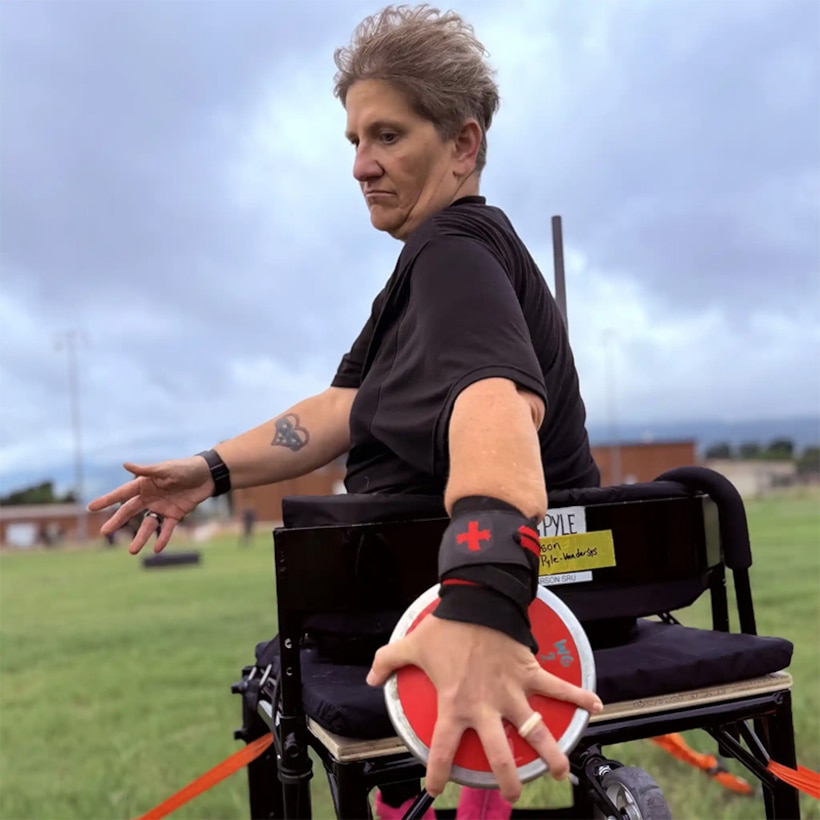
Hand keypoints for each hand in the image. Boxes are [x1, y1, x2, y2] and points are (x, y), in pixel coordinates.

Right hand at [87, 457, 213, 553]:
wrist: (208, 475)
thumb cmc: (186, 467)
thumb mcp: (167, 468)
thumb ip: (147, 471)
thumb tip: (124, 465)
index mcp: (145, 484)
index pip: (122, 493)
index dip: (107, 500)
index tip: (90, 508)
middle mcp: (150, 497)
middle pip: (130, 511)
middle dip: (117, 521)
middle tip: (104, 532)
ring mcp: (162, 507)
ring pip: (148, 524)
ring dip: (140, 537)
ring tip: (132, 551)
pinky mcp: (176, 514)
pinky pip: (167, 528)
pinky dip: (163, 538)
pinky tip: (157, 549)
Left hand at [367, 615, 602, 802]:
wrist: (477, 601)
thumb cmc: (445, 626)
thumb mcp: (411, 645)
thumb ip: (387, 661)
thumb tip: (370, 676)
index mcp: (455, 705)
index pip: (443, 749)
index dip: (439, 773)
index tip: (437, 788)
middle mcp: (486, 706)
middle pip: (500, 755)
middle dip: (509, 781)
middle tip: (514, 796)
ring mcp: (512, 692)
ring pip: (536, 732)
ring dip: (551, 753)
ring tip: (560, 772)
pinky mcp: (530, 673)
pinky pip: (559, 687)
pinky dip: (580, 696)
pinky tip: (597, 707)